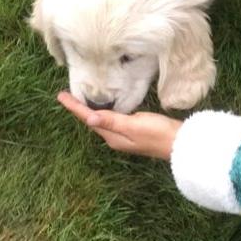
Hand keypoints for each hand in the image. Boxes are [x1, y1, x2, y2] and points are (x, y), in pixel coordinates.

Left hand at [58, 91, 181, 159]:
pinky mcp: (134, 132)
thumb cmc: (158, 133)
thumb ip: (112, 121)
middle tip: (67, 96)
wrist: (180, 144)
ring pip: (101, 122)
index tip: (61, 96)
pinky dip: (104, 113)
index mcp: (113, 137)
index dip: (75, 107)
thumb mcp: (133, 125)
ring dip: (90, 111)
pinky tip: (104, 108)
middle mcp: (115, 138)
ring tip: (80, 100)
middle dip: (79, 109)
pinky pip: (112, 121)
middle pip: (92, 121)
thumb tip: (89, 118)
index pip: (89, 119)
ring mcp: (125, 136)